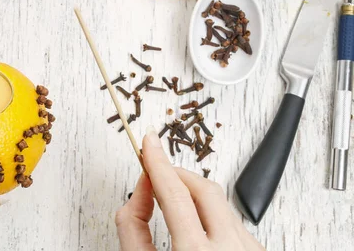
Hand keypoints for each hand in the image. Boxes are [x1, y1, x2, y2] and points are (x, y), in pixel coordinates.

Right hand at [115, 126, 264, 250]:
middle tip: (155, 176)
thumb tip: (141, 188)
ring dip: (193, 198)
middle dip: (176, 176)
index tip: (149, 142)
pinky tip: (197, 231)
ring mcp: (248, 250)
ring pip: (219, 204)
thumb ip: (133, 227)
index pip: (175, 194)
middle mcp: (229, 249)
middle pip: (203, 189)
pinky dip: (210, 216)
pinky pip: (232, 220)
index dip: (158, 163)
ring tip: (174, 211)